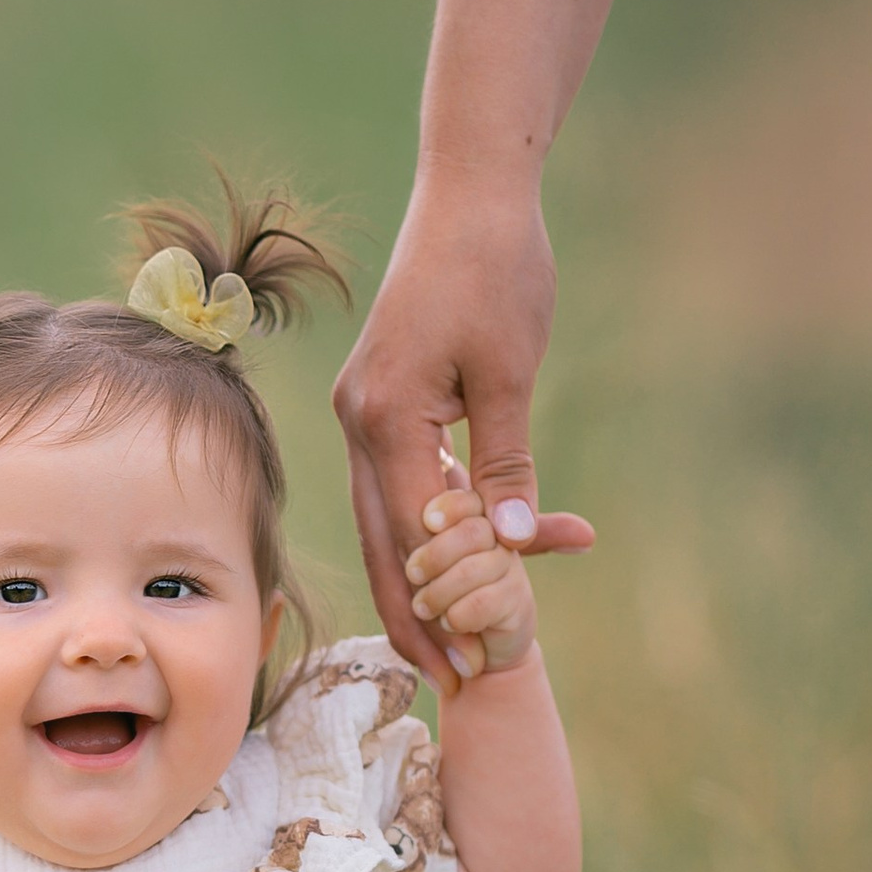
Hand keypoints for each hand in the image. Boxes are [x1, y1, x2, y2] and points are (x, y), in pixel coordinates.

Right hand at [333, 185, 592, 690]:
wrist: (472, 193)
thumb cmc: (497, 269)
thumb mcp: (511, 371)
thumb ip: (505, 461)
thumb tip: (507, 542)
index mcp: (386, 415)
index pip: (409, 535)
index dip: (439, 604)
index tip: (472, 662)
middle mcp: (360, 418)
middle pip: (382, 540)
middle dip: (415, 613)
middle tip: (450, 679)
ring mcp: (364, 409)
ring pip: (386, 517)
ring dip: (418, 578)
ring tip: (450, 640)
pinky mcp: (381, 397)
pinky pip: (400, 479)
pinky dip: (427, 524)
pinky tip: (460, 561)